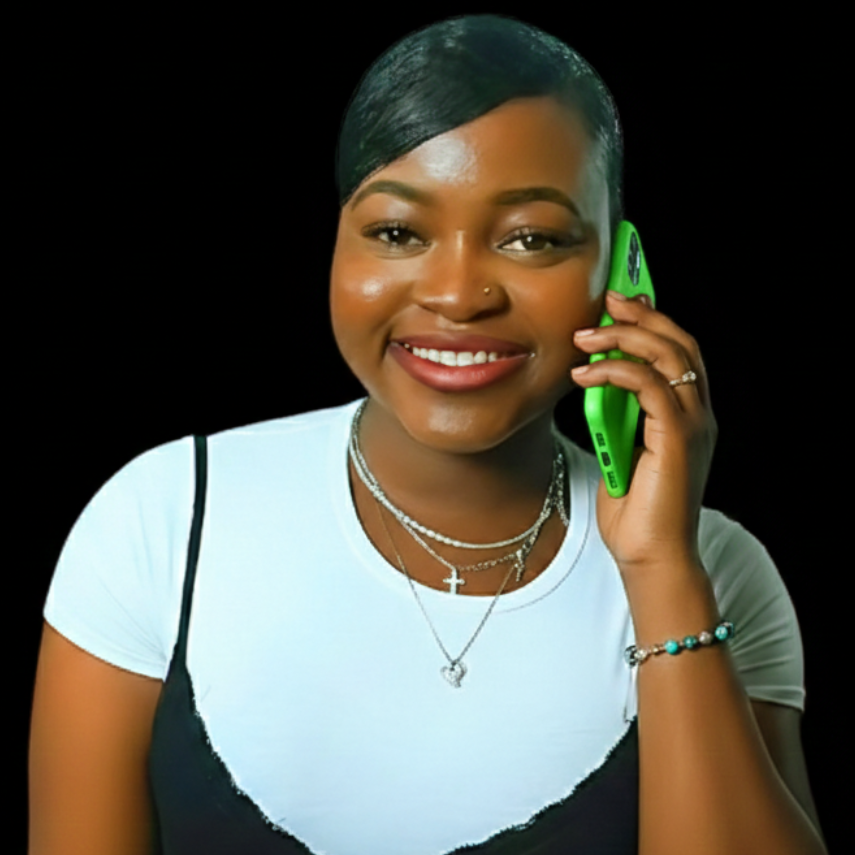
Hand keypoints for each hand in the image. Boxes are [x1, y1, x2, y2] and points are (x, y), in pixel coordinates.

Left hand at [570, 291, 716, 576]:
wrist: (650, 555)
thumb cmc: (635, 510)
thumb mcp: (620, 449)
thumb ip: (617, 415)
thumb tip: (596, 381)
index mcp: (687, 416)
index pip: (678, 352)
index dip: (654, 321)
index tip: (621, 303)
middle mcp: (698, 415)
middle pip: (680, 343)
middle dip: (642, 315)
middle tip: (607, 301)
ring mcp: (693, 425)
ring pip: (669, 355)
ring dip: (624, 336)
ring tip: (586, 334)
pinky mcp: (677, 438)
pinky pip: (649, 385)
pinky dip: (616, 371)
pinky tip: (586, 373)